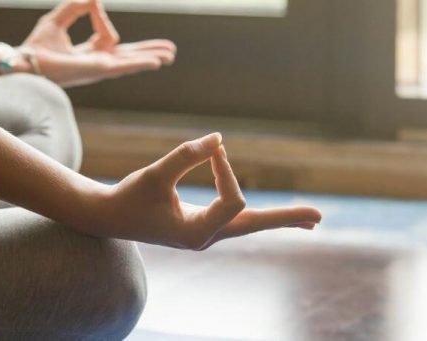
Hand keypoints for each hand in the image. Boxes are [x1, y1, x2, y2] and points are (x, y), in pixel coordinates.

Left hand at [20, 0, 175, 86]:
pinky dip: (141, 63)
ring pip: (131, 61)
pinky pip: (124, 64)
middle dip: (148, 52)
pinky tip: (156, 62)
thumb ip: (76, 6)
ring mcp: (100, 68)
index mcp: (88, 54)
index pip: (107, 37)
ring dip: (150, 57)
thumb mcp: (58, 18)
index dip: (101, 18)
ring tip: (170, 56)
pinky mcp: (99, 70)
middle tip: (170, 51)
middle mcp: (97, 63)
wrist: (26, 61)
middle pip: (129, 56)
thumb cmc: (37, 45)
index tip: (93, 4)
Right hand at [84, 133, 322, 249]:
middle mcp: (206, 237)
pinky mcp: (202, 226)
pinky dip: (260, 216)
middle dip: (285, 218)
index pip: (231, 199)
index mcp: (196, 233)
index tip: (213, 149)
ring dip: (280, 219)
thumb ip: (185, 156)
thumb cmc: (127, 196)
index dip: (226, 171)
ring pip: (249, 224)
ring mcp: (206, 234)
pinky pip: (238, 219)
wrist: (106, 218)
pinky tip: (281, 217)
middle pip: (254, 224)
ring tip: (312, 219)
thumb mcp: (154, 174)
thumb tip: (218, 138)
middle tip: (320, 217)